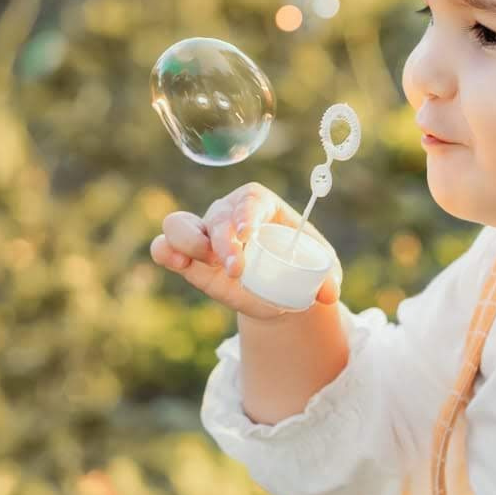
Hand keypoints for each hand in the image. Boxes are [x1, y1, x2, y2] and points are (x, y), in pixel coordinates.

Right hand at [149, 181, 341, 320]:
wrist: (277, 290)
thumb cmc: (299, 266)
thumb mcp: (321, 270)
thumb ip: (327, 279)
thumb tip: (329, 294)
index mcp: (261, 205)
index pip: (250, 200)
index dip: (246, 213)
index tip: (249, 234)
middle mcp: (228, 214)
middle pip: (217, 215)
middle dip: (223, 241)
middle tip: (236, 270)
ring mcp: (204, 235)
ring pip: (181, 224)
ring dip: (188, 242)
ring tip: (203, 262)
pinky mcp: (188, 258)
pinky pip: (166, 246)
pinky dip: (166, 252)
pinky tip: (175, 261)